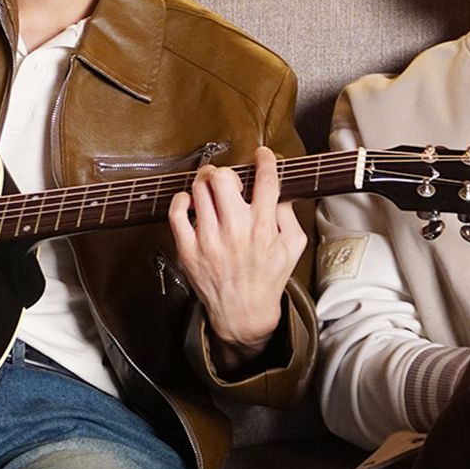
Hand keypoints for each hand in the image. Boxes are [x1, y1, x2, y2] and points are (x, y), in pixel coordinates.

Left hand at [166, 146, 306, 366]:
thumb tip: (280, 190)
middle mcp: (236, 231)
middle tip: (228, 180)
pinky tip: (191, 204)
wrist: (243, 313)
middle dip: (226, 171)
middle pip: (223, 178)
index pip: (265, 180)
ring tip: (210, 191)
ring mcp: (209, 240)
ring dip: (205, 183)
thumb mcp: (293, 247)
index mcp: (263, 227)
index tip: (262, 155)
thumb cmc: (268, 279)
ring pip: (199, 190)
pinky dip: (182, 200)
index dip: (265, 160)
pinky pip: (176, 212)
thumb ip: (288, 215)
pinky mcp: (189, 250)